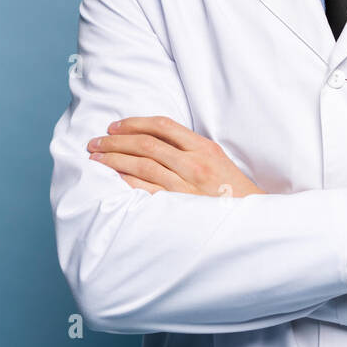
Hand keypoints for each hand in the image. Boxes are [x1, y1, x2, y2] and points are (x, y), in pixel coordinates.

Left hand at [87, 115, 266, 197]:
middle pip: (146, 144)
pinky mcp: (178, 207)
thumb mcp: (217, 160)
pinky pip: (145, 190)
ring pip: (141, 165)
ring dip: (114, 160)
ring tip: (96, 158)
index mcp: (204, 148)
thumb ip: (189, 147)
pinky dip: (126, 181)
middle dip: (116, 141)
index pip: (163, 126)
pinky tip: (112, 178)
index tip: (115, 126)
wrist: (250, 223)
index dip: (134, 123)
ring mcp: (185, 186)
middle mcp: (194, 164)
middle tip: (95, 141)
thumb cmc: (231, 191)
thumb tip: (153, 139)